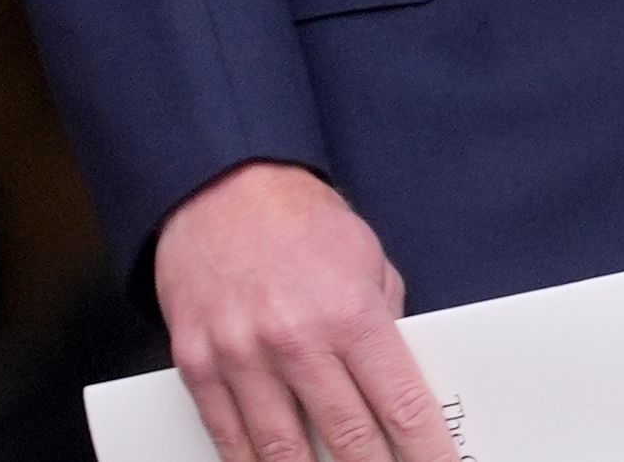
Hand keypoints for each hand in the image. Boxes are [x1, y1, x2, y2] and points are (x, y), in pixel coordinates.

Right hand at [156, 161, 457, 461]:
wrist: (220, 188)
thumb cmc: (302, 221)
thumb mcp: (367, 258)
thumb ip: (386, 320)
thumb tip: (399, 376)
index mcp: (351, 313)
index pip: (399, 403)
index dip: (425, 450)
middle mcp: (297, 342)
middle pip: (348, 438)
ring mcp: (242, 358)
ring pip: (282, 451)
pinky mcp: (198, 366)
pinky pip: (228, 437)